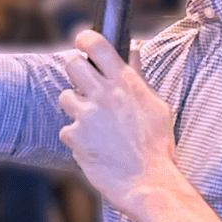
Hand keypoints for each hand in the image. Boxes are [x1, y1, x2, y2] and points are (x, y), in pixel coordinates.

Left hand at [58, 30, 174, 212]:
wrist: (148, 182)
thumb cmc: (156, 146)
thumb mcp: (156, 107)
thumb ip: (138, 78)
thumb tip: (134, 52)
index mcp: (125, 83)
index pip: (97, 45)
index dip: (84, 39)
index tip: (82, 42)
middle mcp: (103, 94)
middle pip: (71, 64)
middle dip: (75, 71)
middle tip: (84, 84)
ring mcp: (87, 115)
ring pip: (65, 97)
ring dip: (75, 108)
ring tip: (93, 123)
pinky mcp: (74, 137)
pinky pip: (67, 130)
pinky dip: (76, 138)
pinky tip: (93, 147)